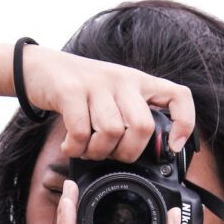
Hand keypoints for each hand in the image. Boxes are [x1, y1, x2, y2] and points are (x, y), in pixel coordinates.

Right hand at [21, 45, 195, 161]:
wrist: (40, 68)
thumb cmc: (80, 90)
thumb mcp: (113, 96)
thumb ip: (130, 117)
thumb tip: (146, 152)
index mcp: (139, 82)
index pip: (178, 96)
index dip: (183, 123)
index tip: (172, 147)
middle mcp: (122, 80)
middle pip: (142, 127)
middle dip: (127, 153)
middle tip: (111, 155)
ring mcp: (97, 84)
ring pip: (112, 132)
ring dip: (97, 152)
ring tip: (86, 150)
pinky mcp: (71, 91)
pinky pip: (82, 132)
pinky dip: (76, 148)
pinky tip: (70, 146)